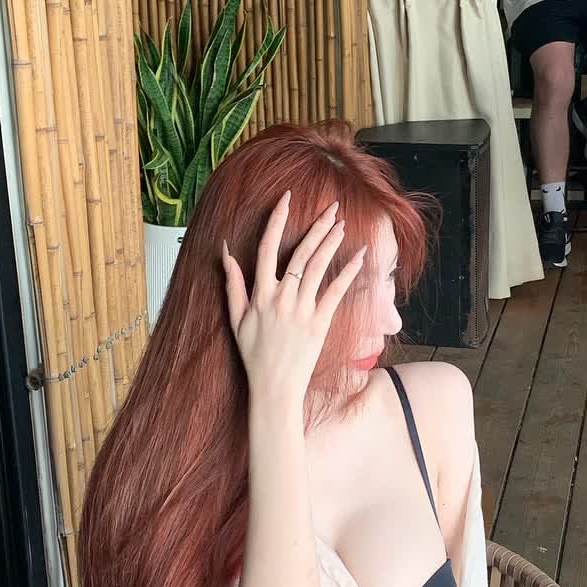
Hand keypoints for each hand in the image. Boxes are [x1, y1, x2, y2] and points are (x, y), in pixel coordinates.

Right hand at [222, 193, 365, 411]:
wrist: (274, 387)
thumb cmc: (254, 356)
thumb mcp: (236, 320)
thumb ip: (232, 285)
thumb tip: (226, 253)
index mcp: (260, 295)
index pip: (266, 248)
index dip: (277, 220)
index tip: (287, 199)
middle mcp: (282, 298)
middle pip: (300, 253)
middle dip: (317, 227)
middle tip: (331, 207)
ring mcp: (302, 310)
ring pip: (319, 268)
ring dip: (332, 243)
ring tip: (342, 224)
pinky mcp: (320, 323)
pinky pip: (336, 292)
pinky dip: (349, 273)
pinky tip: (360, 256)